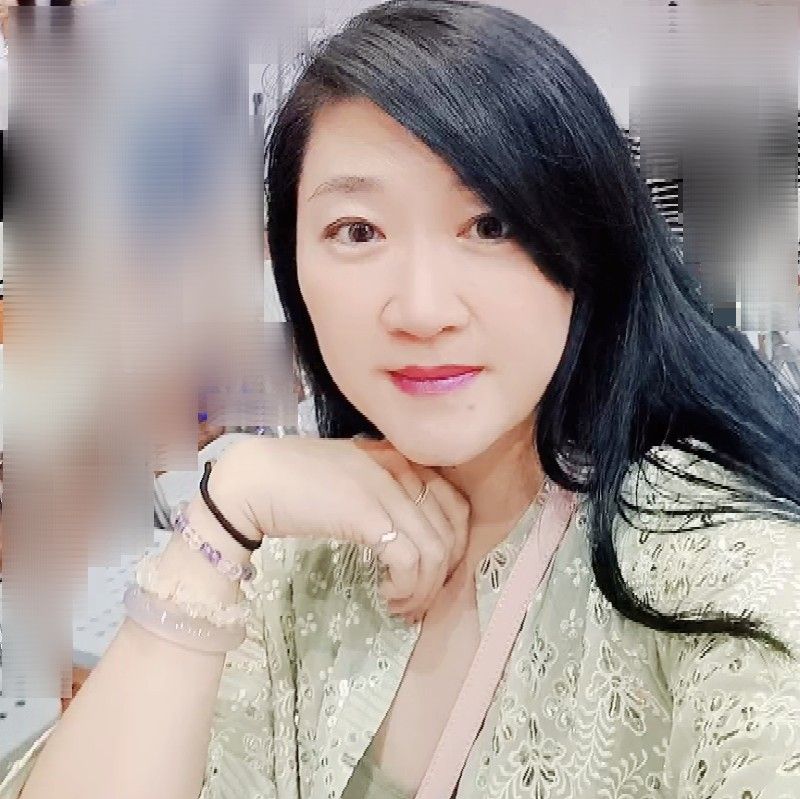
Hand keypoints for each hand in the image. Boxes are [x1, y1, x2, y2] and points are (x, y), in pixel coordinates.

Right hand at [208, 436, 470, 621]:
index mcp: (401, 457)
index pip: (455, 504)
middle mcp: (401, 468)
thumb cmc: (293, 481)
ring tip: (400, 605)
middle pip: (451, 532)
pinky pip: (409, 561)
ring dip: (423, 590)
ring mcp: (386, 489)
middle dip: (441, 576)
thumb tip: (405, 538)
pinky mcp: (368, 515)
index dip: (453, 547)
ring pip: (435, 552)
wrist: (252, 480)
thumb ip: (383, 495)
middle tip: (417, 600)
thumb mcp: (352, 480)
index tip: (431, 575)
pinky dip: (406, 588)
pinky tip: (386, 596)